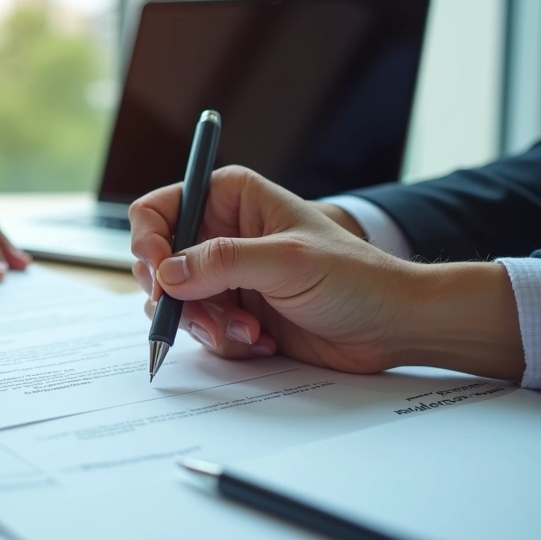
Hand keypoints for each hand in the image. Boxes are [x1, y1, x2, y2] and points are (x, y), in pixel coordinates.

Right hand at [129, 166, 524, 379]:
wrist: (390, 325)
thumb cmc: (354, 277)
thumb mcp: (287, 261)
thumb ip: (223, 262)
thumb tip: (168, 274)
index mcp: (230, 198)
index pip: (158, 210)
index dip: (150, 244)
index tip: (160, 278)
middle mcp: (221, 233)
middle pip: (159, 264)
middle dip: (179, 298)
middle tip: (206, 316)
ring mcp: (226, 275)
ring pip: (176, 304)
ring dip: (207, 324)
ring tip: (250, 330)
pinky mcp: (234, 311)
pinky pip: (201, 330)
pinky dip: (226, 341)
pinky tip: (262, 339)